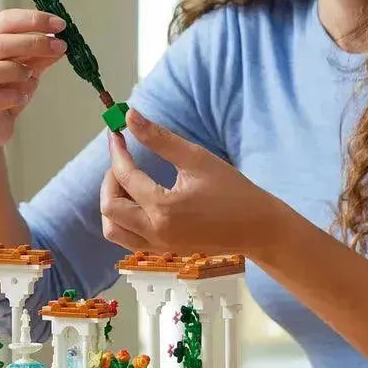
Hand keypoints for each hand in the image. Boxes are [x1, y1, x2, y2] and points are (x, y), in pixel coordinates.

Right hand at [0, 9, 66, 150]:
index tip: (60, 24)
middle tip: (60, 46)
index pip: (5, 20)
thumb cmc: (3, 93)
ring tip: (31, 76)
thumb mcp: (27, 70)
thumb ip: (40, 56)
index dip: (33, 19)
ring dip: (17, 70)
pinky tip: (21, 97)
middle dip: (34, 41)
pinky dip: (12, 95)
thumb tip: (61, 43)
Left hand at [99, 109, 292, 256]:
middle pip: (109, 209)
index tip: (117, 134)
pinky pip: (128, 239)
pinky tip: (138, 200)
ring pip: (113, 229)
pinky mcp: (163, 251)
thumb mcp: (196, 158)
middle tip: (123, 160)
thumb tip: (130, 116)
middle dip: (110, 180)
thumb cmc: (232, 190)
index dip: (117, 152)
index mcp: (164, 208)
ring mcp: (158, 246)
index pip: (125, 177)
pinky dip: (123, 220)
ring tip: (129, 182)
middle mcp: (155, 232)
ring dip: (112, 203)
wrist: (257, 228)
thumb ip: (159, 138)